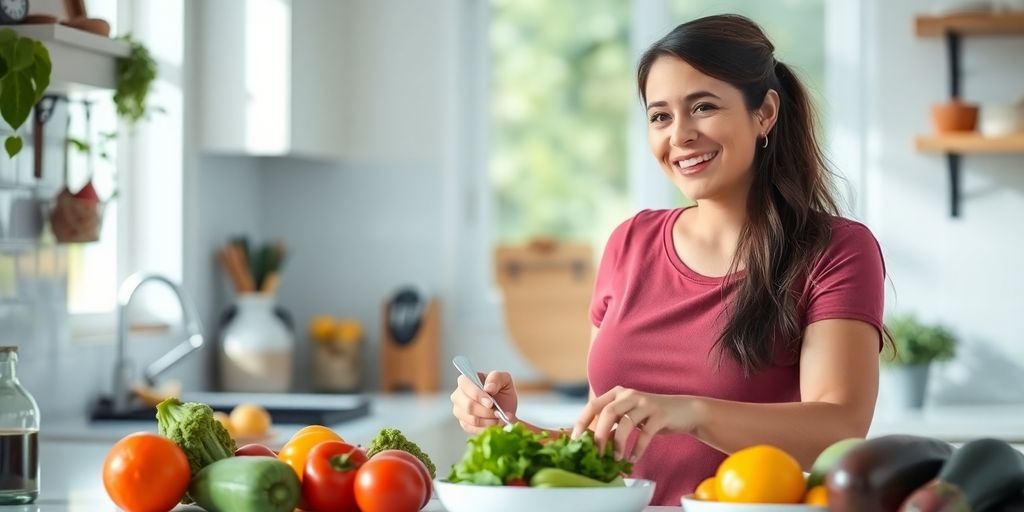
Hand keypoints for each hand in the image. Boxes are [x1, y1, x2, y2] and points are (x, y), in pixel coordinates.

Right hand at [450, 370, 517, 433]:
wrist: (505, 406)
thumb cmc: (501, 390)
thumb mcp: (504, 380)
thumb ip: (496, 378)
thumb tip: (488, 387)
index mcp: (465, 381)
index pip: (465, 386)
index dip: (478, 395)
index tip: (490, 403)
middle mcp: (458, 396)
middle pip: (468, 406)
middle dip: (486, 411)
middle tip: (498, 413)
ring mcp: (459, 411)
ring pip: (472, 420)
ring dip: (489, 420)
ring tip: (499, 417)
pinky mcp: (464, 424)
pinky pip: (474, 429)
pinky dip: (487, 428)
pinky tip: (495, 423)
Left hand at [572, 386, 701, 461]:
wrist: (684, 411)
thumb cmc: (650, 416)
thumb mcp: (628, 416)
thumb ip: (612, 424)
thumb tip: (592, 443)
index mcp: (617, 393)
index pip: (593, 405)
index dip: (582, 422)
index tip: (575, 440)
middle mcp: (629, 394)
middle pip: (608, 413)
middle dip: (599, 435)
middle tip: (596, 454)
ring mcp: (646, 403)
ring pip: (626, 423)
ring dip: (618, 444)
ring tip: (616, 459)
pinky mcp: (660, 414)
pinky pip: (645, 433)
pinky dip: (638, 448)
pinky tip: (633, 459)